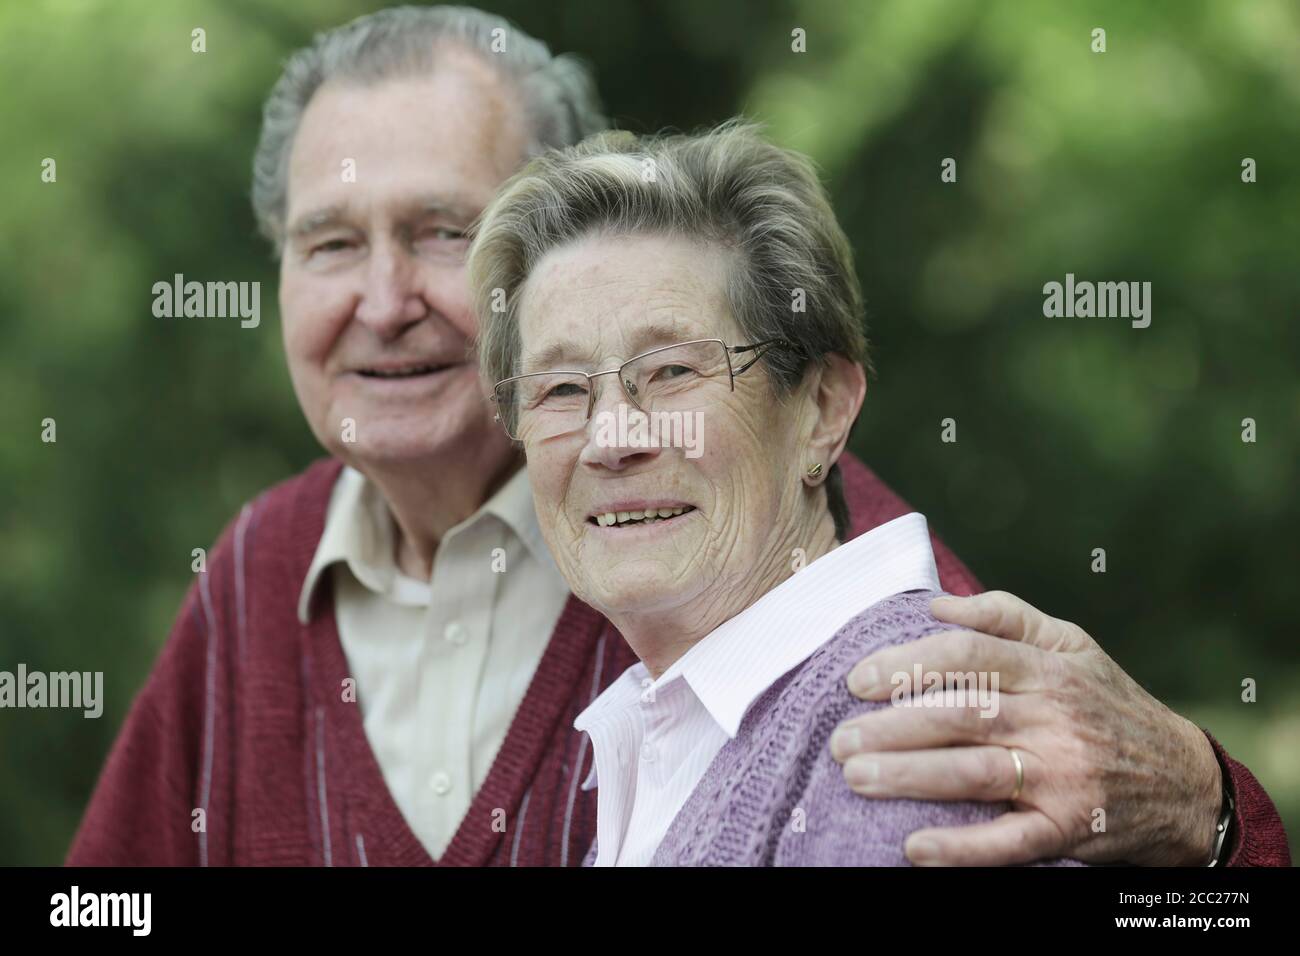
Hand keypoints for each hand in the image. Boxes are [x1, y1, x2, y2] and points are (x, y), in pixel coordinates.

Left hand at [830, 590, 1223, 865]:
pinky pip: (1010, 842)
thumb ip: (1005, 615)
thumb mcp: (1072, 644)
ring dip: (910, 777)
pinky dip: (961, 847)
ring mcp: (1063, 776)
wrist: (1185, 781)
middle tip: (840, 739)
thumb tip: (935, 604)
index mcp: (1048, 669)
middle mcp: (1054, 718)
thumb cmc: (1109, 705)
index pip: (968, 656)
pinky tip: (913, 847)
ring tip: (856, 777)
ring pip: (977, 773)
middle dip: (892, 725)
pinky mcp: (1069, 828)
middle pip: (962, 714)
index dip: (907, 664)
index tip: (858, 681)